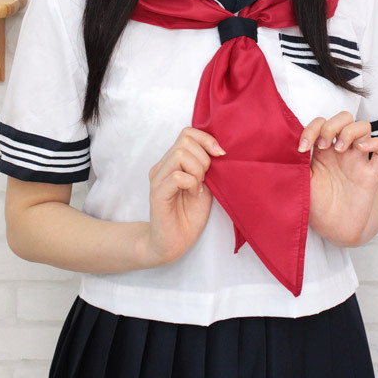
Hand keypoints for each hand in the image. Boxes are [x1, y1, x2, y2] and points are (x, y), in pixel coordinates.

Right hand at [145, 127, 224, 266]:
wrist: (173, 244)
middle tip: (206, 178)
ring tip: (199, 187)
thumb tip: (219, 150)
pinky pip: (176, 176)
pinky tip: (194, 194)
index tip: (220, 155)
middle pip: (185, 141)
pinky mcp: (157, 194)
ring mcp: (157, 179)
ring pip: (179, 155)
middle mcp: (162, 166)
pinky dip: (191, 183)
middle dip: (204, 158)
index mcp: (172, 161)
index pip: (187, 133)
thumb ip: (207, 167)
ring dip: (197, 170)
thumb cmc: (189, 215)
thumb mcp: (205, 185)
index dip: (206, 139)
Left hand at [299, 112, 377, 246]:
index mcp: (322, 150)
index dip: (312, 128)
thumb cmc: (314, 206)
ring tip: (339, 149)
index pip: (321, 122)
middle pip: (345, 118)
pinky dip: (376, 143)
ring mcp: (357, 160)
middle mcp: (341, 151)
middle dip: (333, 125)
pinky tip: (362, 150)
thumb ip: (295, 162)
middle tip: (323, 145)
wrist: (331, 229)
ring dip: (351, 131)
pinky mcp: (371, 174)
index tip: (302, 148)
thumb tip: (284, 144)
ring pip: (364, 127)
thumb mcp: (299, 181)